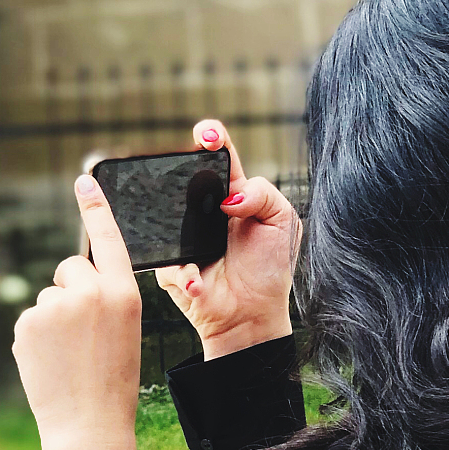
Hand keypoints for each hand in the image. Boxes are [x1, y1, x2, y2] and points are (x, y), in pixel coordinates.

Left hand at [12, 175, 141, 449]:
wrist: (89, 424)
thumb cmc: (112, 381)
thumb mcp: (123, 331)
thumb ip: (102, 298)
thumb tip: (67, 280)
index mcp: (124, 294)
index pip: (108, 241)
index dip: (96, 209)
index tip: (84, 179)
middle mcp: (90, 292)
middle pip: (70, 268)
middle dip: (70, 290)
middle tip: (82, 333)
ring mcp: (56, 306)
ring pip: (49, 298)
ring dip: (54, 321)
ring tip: (69, 358)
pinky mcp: (28, 323)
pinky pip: (31, 319)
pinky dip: (37, 339)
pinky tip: (51, 364)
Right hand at [156, 121, 299, 360]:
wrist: (252, 316)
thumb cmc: (269, 269)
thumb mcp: (283, 222)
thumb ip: (263, 194)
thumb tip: (229, 196)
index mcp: (231, 194)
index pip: (218, 158)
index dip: (211, 138)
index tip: (207, 133)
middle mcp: (203, 210)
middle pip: (184, 177)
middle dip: (180, 168)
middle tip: (189, 167)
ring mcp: (182, 235)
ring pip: (166, 213)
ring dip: (179, 223)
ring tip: (201, 242)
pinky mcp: (170, 263)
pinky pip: (168, 259)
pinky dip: (186, 273)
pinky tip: (200, 282)